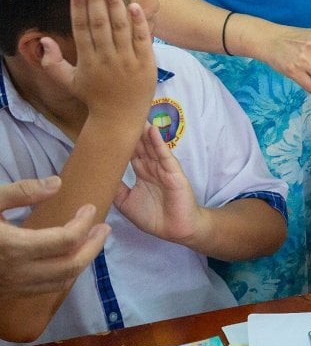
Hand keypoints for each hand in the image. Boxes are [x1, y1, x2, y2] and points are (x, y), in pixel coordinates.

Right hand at [0, 178, 109, 295]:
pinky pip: (44, 289)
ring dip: (82, 262)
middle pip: (71, 266)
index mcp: (14, 247)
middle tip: (104, 228)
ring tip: (93, 242)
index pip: (65, 240)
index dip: (84, 223)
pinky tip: (67, 258)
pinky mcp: (8, 293)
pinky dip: (63, 275)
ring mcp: (12, 287)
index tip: (89, 208)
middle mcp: (17, 272)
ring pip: (60, 282)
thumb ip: (21, 192)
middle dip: (93, 247)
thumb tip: (57, 184)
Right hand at [40, 0, 155, 122]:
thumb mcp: (69, 82)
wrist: (120, 118)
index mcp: (88, 62)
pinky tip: (134, 6)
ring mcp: (128, 61)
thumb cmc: (94, 97)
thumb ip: (52, 63)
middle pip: (100, 24)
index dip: (78, 9)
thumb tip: (43, 40)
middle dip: (96, 0)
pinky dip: (139, 23)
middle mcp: (107, 59)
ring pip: (121, 29)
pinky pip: (143, 39)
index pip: (82, 30)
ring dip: (116, 6)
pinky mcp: (146, 63)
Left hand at [113, 124, 205, 245]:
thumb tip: (98, 177)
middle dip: (132, 132)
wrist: (176, 229)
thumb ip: (115, 190)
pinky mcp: (173, 172)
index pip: (130, 153)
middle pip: (140, 146)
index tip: (108, 129)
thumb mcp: (126, 204)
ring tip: (135, 115)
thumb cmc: (153, 217)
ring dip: (143, 132)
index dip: (121, 143)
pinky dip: (158, 142)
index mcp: (141, 173)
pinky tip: (152, 130)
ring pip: (151, 146)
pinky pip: (164, 154)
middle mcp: (151, 167)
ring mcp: (163, 168)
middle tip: (120, 115)